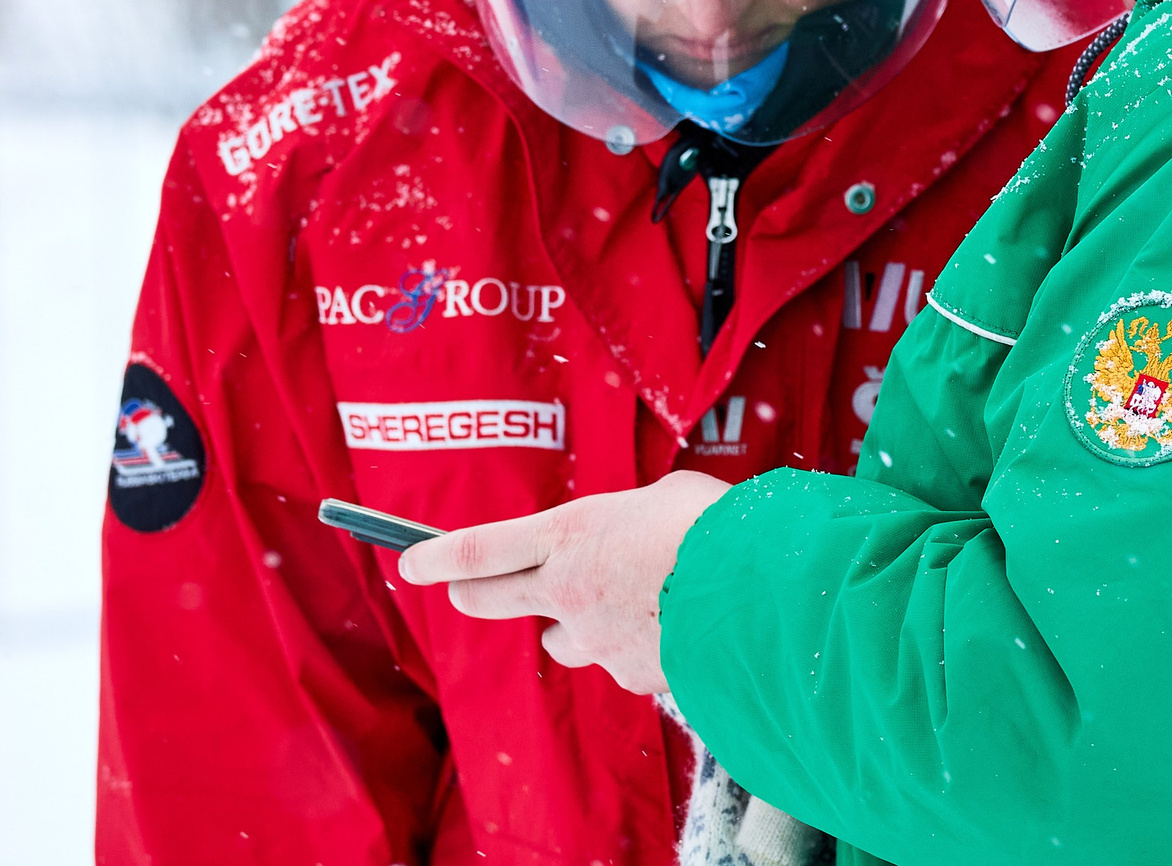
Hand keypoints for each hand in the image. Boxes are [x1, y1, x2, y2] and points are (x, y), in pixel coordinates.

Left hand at [397, 471, 730, 693]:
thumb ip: (630, 522)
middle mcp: (569, 590)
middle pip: (492, 599)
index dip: (437, 557)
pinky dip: (637, 645)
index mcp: (571, 534)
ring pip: (562, 638)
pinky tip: (675, 625)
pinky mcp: (632, 673)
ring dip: (573, 623)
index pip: (480, 549)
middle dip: (476, 595)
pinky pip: (621, 660)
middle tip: (470, 590)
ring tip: (618, 602)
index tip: (410, 562)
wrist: (762, 595)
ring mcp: (598, 639)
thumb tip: (634, 543)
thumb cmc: (720, 528)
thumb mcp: (664, 498)